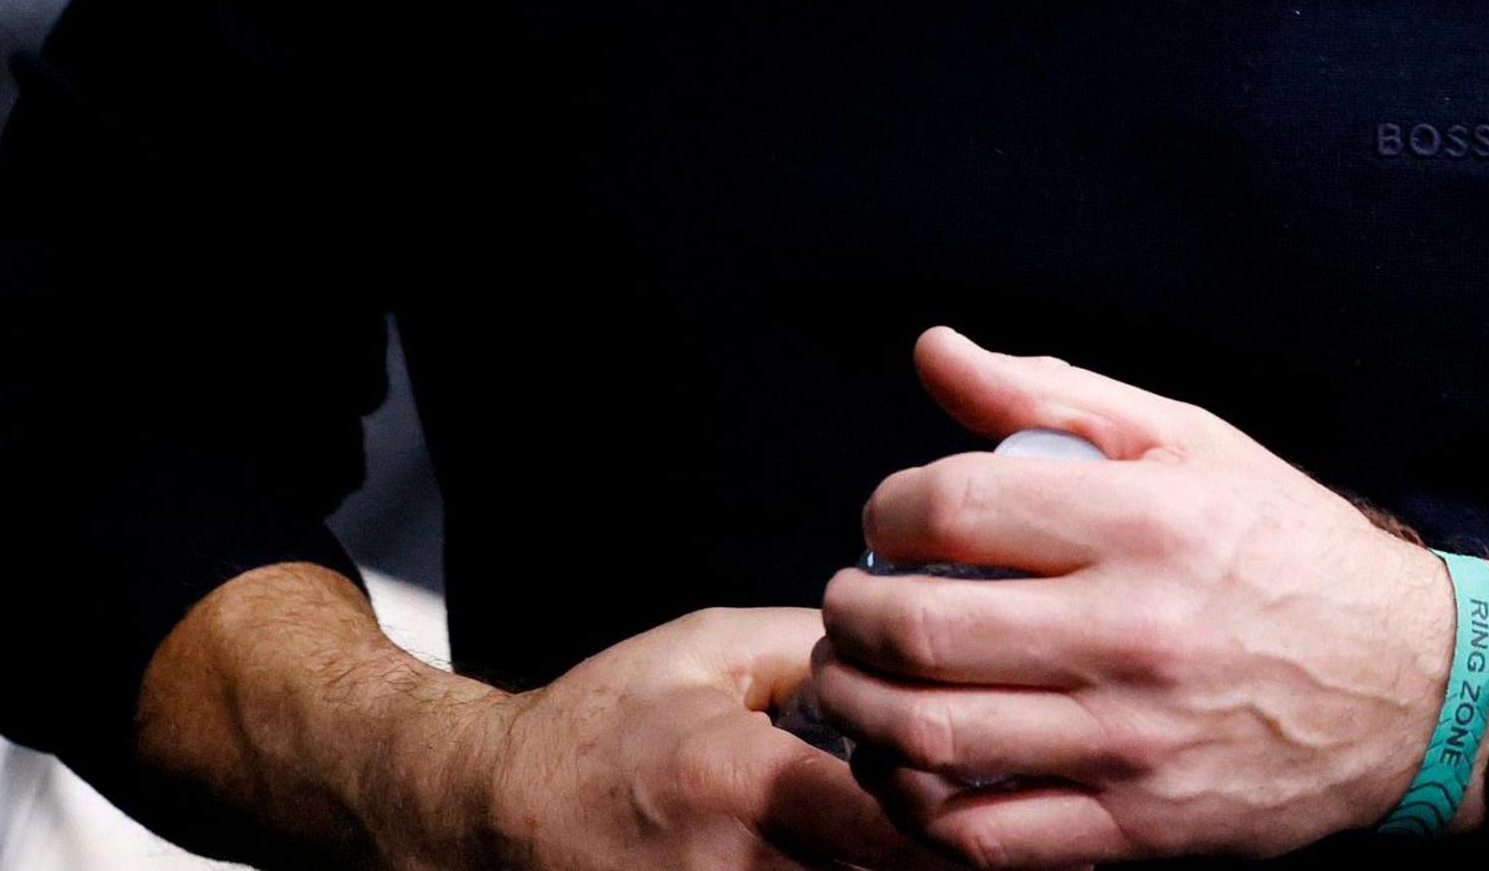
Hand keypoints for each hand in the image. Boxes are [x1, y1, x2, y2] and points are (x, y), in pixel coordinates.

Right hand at [447, 605, 939, 870]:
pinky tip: (862, 856)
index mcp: (743, 784)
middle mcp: (736, 869)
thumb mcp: (706, 649)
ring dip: (894, 870)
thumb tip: (906, 640)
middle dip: (941, 851)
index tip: (993, 777)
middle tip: (984, 808)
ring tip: (935, 831)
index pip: (890, 822)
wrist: (495, 812)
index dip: (956, 807)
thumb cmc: (601, 725)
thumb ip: (810, 643)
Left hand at [808, 326, 1488, 865]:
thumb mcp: (1192, 445)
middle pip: (924, 629)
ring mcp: (1134, 741)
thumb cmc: (1287, 551)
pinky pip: (984, 837)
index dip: (890, 507)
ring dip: (859, 707)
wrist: (1408, 688)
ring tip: (856, 677)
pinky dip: (914, 805)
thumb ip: (1055, 395)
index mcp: (1149, 522)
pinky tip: (906, 766)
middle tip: (852, 601)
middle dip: (852, 612)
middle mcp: (1137, 632)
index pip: (956, 506)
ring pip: (934, 737)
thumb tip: (935, 350)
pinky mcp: (1138, 828)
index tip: (892, 518)